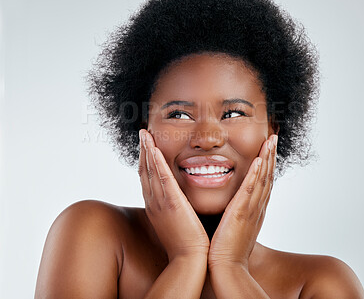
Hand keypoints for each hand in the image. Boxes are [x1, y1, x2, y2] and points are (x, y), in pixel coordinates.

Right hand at [138, 129, 209, 261]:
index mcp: (156, 206)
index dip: (146, 161)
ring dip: (147, 151)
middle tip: (143, 134)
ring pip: (150, 171)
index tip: (147, 146)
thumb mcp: (177, 222)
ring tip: (145, 134)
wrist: (189, 259)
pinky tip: (153, 147)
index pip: (148, 178)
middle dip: (143, 151)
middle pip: (145, 171)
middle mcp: (154, 201)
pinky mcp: (171, 203)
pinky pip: (161, 178)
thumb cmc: (186, 243)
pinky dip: (156, 161)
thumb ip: (176, 208)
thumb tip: (180, 200)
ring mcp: (160, 202)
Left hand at [208, 134, 277, 270]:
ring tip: (270, 140)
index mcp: (255, 209)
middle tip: (274, 137)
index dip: (268, 164)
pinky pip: (250, 189)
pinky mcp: (241, 213)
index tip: (269, 148)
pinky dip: (256, 174)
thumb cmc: (227, 249)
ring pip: (263, 179)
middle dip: (271, 155)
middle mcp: (257, 207)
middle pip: (268, 176)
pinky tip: (259, 160)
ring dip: (267, 158)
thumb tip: (232, 203)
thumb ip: (236, 212)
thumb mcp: (235, 225)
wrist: (227, 267)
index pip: (264, 182)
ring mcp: (251, 209)